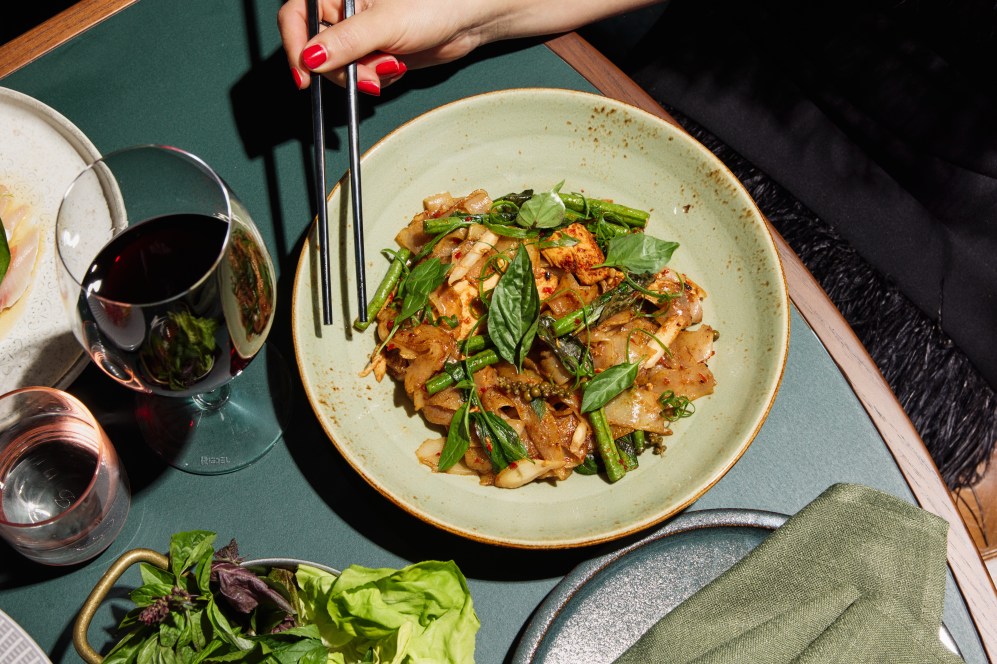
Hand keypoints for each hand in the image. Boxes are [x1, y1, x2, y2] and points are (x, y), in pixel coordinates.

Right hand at [278, 0, 491, 93]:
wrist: (466, 21)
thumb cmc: (433, 5)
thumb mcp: (384, 24)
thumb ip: (344, 42)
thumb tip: (310, 58)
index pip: (296, 17)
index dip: (296, 47)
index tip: (305, 75)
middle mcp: (343, 13)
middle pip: (316, 51)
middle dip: (343, 69)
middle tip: (368, 75)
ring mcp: (357, 36)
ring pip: (339, 69)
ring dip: (363, 77)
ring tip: (392, 64)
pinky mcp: (373, 54)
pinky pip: (360, 77)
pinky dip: (377, 79)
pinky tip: (396, 66)